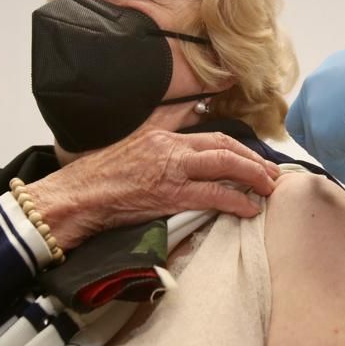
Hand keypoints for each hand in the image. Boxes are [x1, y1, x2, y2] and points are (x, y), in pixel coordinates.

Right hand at [31, 128, 280, 249]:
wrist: (72, 198)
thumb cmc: (97, 181)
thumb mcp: (131, 153)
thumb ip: (157, 148)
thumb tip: (179, 152)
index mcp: (162, 137)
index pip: (211, 136)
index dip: (239, 148)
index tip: (255, 158)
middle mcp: (169, 147)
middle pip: (225, 146)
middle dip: (254, 160)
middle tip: (272, 174)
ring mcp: (170, 169)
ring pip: (224, 165)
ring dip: (253, 176)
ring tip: (269, 189)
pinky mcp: (168, 195)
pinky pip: (212, 195)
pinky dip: (236, 201)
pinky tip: (249, 209)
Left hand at [286, 9, 344, 185]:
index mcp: (322, 77)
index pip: (308, 104)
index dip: (319, 118)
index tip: (339, 125)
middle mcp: (312, 96)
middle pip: (304, 126)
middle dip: (320, 139)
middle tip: (343, 146)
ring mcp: (316, 121)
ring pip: (317, 147)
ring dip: (335, 156)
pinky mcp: (328, 143)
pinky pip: (334, 165)